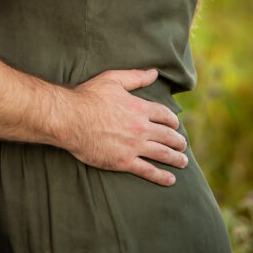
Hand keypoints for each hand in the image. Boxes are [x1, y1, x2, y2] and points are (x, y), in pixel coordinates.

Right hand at [64, 68, 187, 184]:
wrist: (70, 118)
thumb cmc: (88, 96)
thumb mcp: (113, 79)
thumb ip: (135, 77)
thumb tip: (154, 72)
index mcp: (140, 107)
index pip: (164, 115)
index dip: (172, 120)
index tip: (176, 125)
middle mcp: (141, 127)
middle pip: (167, 135)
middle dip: (178, 141)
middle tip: (183, 145)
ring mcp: (134, 146)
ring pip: (162, 154)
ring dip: (175, 158)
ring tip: (183, 162)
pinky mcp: (123, 162)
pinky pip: (148, 170)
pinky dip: (161, 176)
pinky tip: (170, 179)